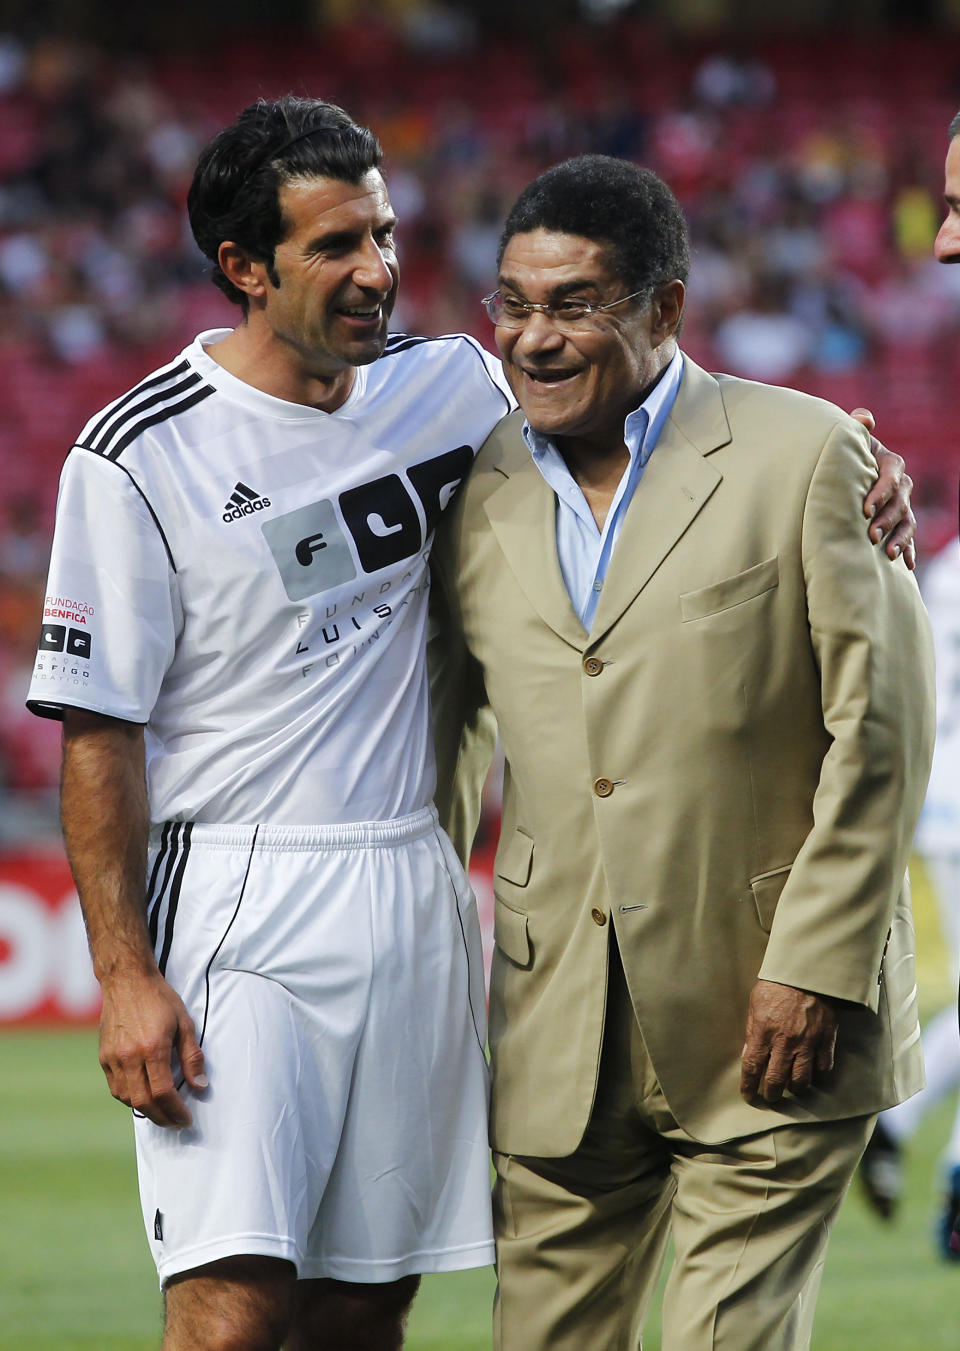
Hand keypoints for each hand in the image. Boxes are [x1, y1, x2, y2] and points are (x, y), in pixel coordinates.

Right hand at [98, 972, 206, 1127]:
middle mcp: (130, 1056)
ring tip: (162, 1112)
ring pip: (127, 1098)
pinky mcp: (104, 1057)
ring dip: (145, 1110)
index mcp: (152, 1048)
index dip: (176, 1111)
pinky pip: (116, 1087)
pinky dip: (130, 1098)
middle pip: (143, 1102)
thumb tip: (200, 1086)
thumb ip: (192, 1056)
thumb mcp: (184, 1023)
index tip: (186, 1119)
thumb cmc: (160, 999)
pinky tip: (143, 1096)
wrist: (127, 980)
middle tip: (175, 1123)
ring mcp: (113, 1058)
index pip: (163, 1092)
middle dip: (162, 1118)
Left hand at [739, 979, 837, 1103]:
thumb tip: (748, 1055)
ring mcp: (807, 1042)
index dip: (749, 1086)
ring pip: (802, 1080)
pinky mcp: (826, 1039)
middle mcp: (785, 1041)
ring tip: (791, 1088)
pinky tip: (812, 1075)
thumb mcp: (755, 1004)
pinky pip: (823, 1068)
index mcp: (764, 1032)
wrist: (807, 971)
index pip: (753, 1067)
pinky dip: (817, 1076)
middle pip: (777, 1080)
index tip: (748, 1096)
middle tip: (771, 1098)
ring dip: (795, 1089)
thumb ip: (751, 1032)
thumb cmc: (777, 985)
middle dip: (772, 1094)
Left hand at [850, 408, 916, 569]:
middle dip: (887, 519)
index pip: (891, 476)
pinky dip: (908, 551)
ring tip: (890, 555)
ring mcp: (902, 505)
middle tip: (872, 535)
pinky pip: (909, 537)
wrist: (843, 474)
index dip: (880, 492)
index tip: (865, 509)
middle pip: (900, 502)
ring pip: (907, 522)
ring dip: (900, 538)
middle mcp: (900, 485)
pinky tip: (906, 566)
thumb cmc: (842, 457)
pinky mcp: (899, 523)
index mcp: (888, 463)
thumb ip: (854, 430)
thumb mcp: (846, 442)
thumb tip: (863, 418)